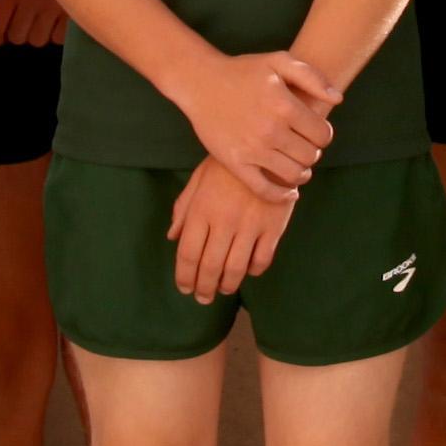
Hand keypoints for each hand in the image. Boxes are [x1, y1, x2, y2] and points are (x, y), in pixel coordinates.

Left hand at [0, 0, 69, 46]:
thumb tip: (4, 24)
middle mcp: (30, 1)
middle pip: (17, 36)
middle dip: (21, 32)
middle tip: (27, 22)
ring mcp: (53, 6)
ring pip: (39, 40)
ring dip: (40, 33)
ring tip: (45, 20)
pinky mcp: (73, 10)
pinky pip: (60, 37)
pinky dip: (59, 33)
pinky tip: (61, 20)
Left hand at [170, 158, 296, 304]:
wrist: (267, 148)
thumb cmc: (227, 164)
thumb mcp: (199, 179)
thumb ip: (183, 208)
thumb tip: (172, 236)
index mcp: (201, 209)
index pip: (187, 253)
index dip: (184, 276)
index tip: (184, 288)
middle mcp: (224, 221)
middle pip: (210, 266)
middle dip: (204, 288)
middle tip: (203, 298)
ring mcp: (250, 225)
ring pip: (236, 268)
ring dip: (227, 285)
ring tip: (223, 290)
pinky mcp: (273, 227)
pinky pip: (262, 260)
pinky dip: (253, 271)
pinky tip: (247, 271)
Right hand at [178, 51, 339, 200]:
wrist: (201, 83)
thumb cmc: (243, 71)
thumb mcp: (279, 61)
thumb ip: (312, 77)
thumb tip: (338, 99)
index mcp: (284, 105)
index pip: (322, 134)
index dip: (323, 134)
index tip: (316, 132)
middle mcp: (270, 130)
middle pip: (311, 156)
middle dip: (313, 152)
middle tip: (304, 146)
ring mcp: (252, 149)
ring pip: (293, 175)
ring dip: (301, 172)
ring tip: (298, 164)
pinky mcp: (235, 163)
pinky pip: (265, 190)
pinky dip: (281, 195)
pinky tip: (289, 192)